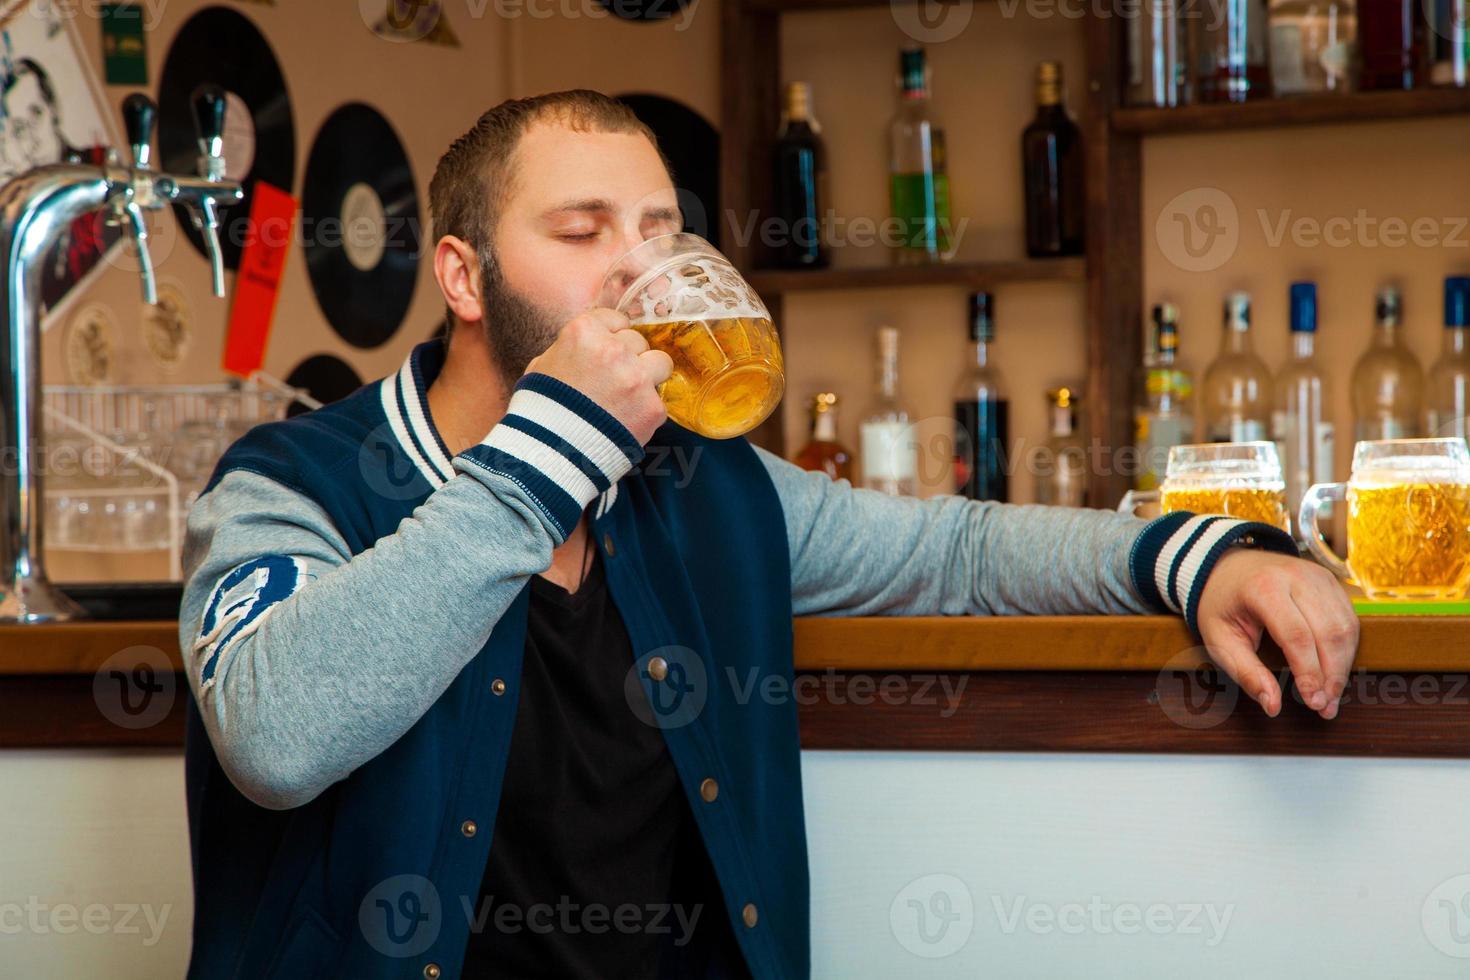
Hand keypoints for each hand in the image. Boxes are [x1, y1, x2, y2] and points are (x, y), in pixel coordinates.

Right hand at [524, 308, 672, 445]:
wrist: (549, 454)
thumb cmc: (539, 410)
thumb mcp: (543, 365)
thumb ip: (570, 348)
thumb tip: (586, 345)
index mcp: (584, 332)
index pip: (615, 319)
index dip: (612, 336)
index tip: (608, 351)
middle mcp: (614, 349)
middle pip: (638, 341)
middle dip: (628, 358)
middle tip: (612, 381)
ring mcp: (637, 378)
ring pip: (660, 362)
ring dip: (649, 376)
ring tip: (629, 397)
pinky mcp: (652, 407)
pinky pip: (659, 400)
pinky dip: (646, 411)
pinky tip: (626, 421)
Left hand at [1195, 549, 1359, 719]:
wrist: (1225, 567)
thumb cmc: (1221, 604)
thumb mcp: (1219, 639)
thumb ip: (1246, 672)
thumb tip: (1272, 706)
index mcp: (1263, 588)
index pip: (1297, 635)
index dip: (1310, 673)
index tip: (1313, 702)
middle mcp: (1296, 576)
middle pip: (1328, 632)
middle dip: (1332, 675)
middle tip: (1325, 707)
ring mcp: (1317, 576)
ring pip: (1345, 627)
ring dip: (1343, 666)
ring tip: (1331, 696)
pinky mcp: (1330, 582)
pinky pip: (1349, 619)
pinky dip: (1347, 649)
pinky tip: (1335, 672)